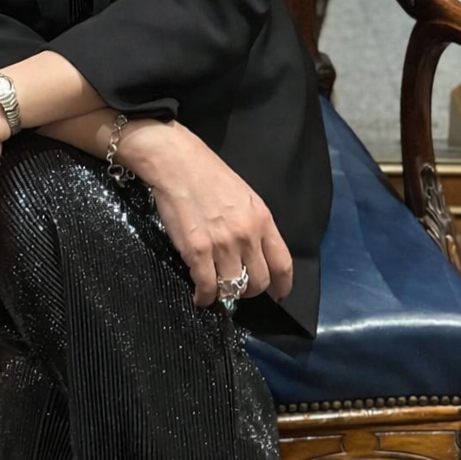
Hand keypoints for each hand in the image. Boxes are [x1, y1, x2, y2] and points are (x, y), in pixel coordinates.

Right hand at [120, 122, 292, 307]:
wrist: (177, 162)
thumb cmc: (207, 174)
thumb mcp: (244, 196)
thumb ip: (253, 225)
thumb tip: (255, 254)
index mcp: (262, 219)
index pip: (283, 264)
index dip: (282, 286)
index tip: (277, 295)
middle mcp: (246, 235)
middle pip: (259, 282)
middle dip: (249, 291)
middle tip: (236, 287)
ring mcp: (222, 245)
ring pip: (233, 289)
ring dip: (225, 293)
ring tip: (215, 288)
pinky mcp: (197, 251)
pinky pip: (207, 287)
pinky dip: (204, 297)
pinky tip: (200, 294)